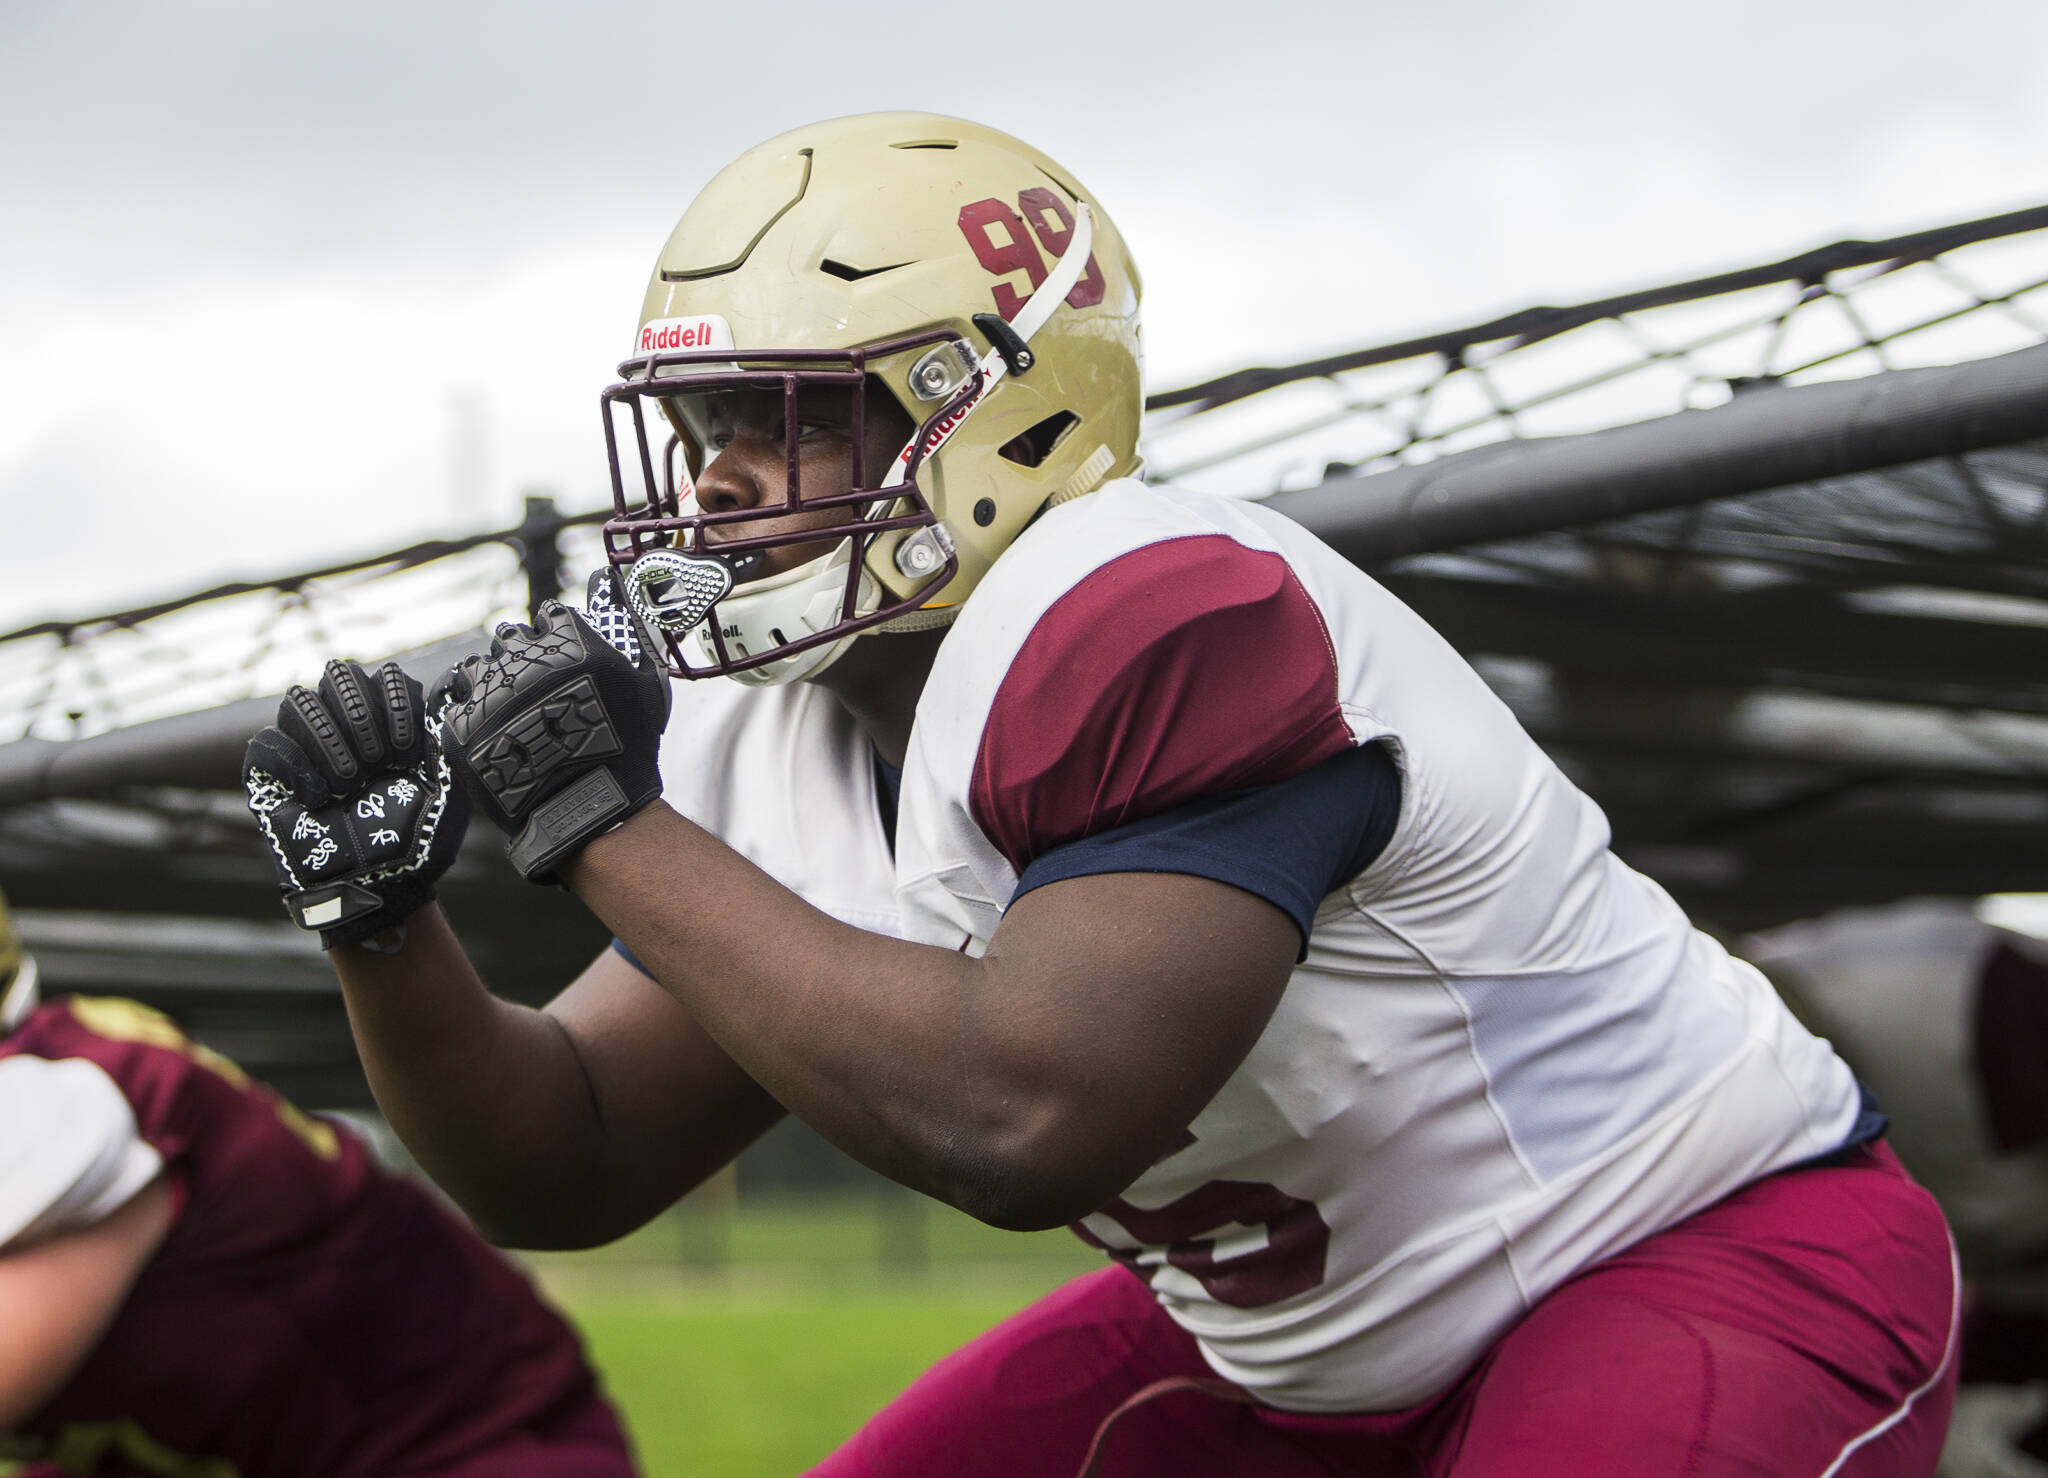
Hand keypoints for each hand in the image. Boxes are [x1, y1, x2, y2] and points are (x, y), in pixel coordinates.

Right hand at [243, 659, 470, 947]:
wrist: (381, 888)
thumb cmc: (419, 842)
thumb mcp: (447, 790)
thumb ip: (445, 741)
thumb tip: (447, 691)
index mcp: (392, 724)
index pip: (388, 677)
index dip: (396, 704)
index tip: (406, 753)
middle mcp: (347, 728)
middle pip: (339, 674)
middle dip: (360, 714)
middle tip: (379, 762)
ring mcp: (306, 748)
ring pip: (299, 700)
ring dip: (329, 740)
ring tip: (351, 785)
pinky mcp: (271, 776)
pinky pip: (269, 743)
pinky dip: (297, 766)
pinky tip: (320, 798)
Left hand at [435, 569, 670, 883]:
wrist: (588, 805)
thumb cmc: (626, 747)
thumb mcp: (646, 683)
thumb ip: (631, 629)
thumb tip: (611, 582)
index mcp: (567, 640)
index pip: (551, 615)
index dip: (557, 636)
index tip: (563, 656)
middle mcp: (523, 656)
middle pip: (509, 637)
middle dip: (521, 655)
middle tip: (537, 687)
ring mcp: (489, 691)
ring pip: (475, 666)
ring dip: (489, 681)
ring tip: (507, 709)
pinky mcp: (462, 726)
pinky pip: (456, 706)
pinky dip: (470, 717)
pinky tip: (492, 736)